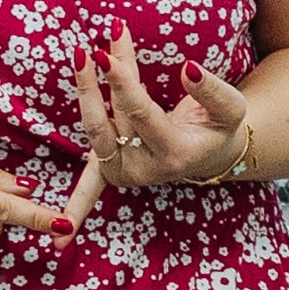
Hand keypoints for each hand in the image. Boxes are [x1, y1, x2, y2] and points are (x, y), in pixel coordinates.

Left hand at [71, 37, 251, 198]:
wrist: (211, 153)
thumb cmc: (219, 127)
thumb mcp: (230, 107)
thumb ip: (212, 90)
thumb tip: (188, 69)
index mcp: (176, 154)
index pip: (141, 113)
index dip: (122, 83)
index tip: (105, 53)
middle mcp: (148, 171)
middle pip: (115, 118)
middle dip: (102, 82)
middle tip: (89, 50)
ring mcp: (127, 176)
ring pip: (98, 130)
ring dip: (86, 95)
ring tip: (81, 58)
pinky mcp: (113, 175)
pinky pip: (88, 189)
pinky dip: (76, 206)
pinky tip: (59, 239)